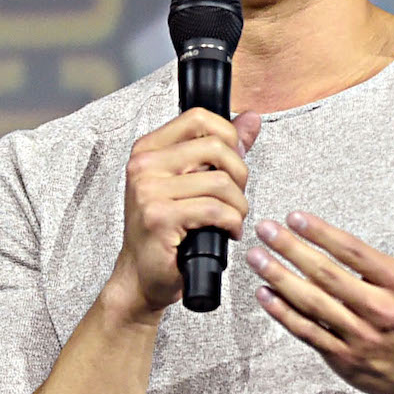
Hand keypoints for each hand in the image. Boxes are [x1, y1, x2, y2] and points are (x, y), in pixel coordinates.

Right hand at [109, 107, 261, 316]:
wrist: (142, 275)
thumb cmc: (167, 231)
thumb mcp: (191, 182)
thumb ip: (221, 149)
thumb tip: (250, 119)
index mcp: (148, 149)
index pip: (198, 118)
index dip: (228, 136)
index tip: (232, 163)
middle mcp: (143, 165)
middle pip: (215, 147)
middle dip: (239, 174)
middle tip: (237, 197)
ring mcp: (148, 191)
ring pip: (220, 182)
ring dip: (238, 205)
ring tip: (233, 219)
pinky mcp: (160, 218)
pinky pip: (215, 210)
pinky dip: (232, 223)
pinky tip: (228, 232)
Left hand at [246, 183, 393, 393]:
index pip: (354, 252)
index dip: (322, 233)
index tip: (296, 217)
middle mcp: (379, 310)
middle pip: (327, 276)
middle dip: (291, 250)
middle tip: (266, 230)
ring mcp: (360, 336)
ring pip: (312, 304)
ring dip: (280, 278)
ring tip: (257, 257)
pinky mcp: (344, 357)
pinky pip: (308, 332)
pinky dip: (283, 313)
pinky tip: (264, 294)